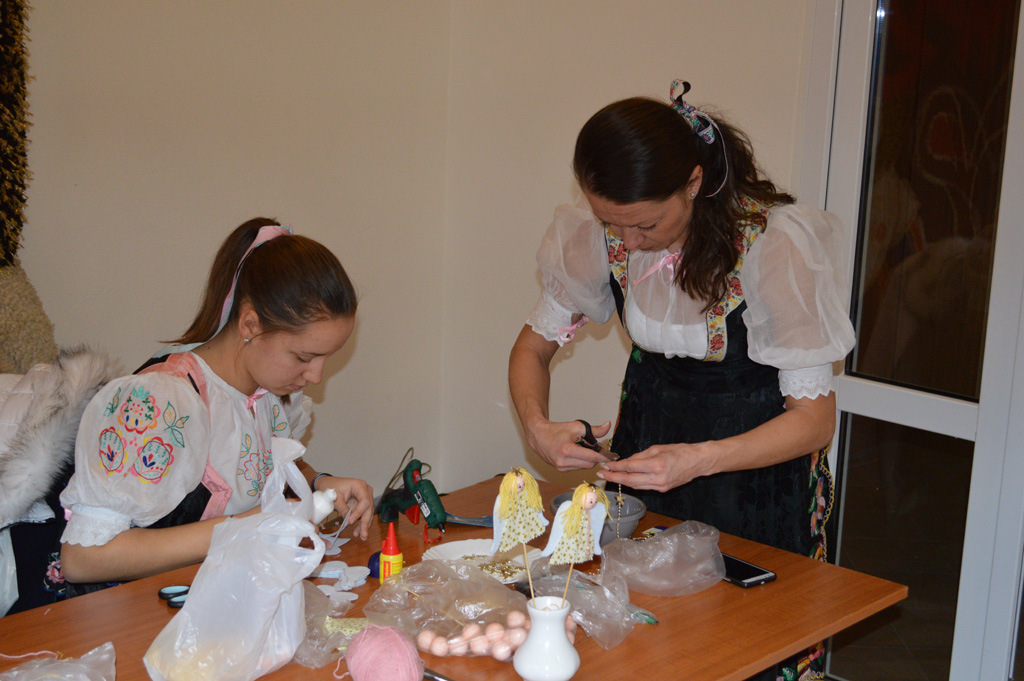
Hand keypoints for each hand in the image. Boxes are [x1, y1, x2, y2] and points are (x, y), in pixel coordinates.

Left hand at [316, 476, 373, 540]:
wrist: (327, 484)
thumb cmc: (330, 486)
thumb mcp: (335, 497)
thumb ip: (342, 508)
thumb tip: (348, 521)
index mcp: (359, 485)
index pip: (364, 501)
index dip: (359, 512)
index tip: (351, 521)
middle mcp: (365, 490)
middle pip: (368, 508)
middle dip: (365, 522)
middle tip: (362, 534)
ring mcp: (365, 496)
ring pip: (367, 513)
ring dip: (364, 525)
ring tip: (361, 536)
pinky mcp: (361, 503)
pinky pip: (363, 514)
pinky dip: (360, 523)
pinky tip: (358, 531)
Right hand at [524, 417, 613, 471]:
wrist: (538, 436)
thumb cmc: (556, 430)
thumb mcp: (576, 426)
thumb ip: (594, 429)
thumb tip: (608, 426)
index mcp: (567, 450)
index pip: (592, 457)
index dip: (603, 456)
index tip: (611, 455)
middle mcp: (563, 462)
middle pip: (590, 464)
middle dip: (594, 456)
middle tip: (593, 447)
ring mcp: (561, 468)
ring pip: (584, 467)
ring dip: (587, 459)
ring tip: (581, 448)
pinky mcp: (560, 470)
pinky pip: (577, 468)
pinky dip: (579, 462)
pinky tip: (574, 453)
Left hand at [597, 441, 713, 491]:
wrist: (698, 462)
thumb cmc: (680, 451)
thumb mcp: (658, 448)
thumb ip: (640, 456)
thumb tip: (627, 461)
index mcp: (656, 465)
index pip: (630, 467)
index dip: (616, 467)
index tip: (606, 465)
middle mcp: (658, 478)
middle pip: (630, 480)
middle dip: (614, 477)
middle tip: (602, 474)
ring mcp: (660, 486)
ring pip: (636, 486)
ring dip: (623, 481)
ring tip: (611, 476)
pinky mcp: (663, 489)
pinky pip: (644, 487)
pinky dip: (634, 483)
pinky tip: (627, 478)